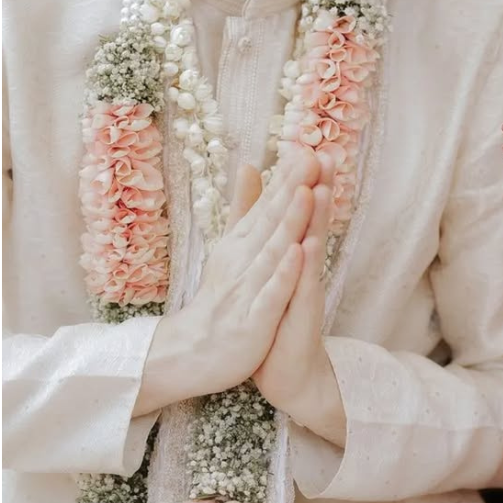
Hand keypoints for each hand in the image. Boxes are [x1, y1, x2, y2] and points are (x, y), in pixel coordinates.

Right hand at [137, 150, 319, 410]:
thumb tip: (250, 165)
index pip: (267, 206)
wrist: (191, 355)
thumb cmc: (219, 300)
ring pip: (272, 251)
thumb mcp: (231, 249)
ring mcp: (246, 290)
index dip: (287, 177)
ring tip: (307, 192)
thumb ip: (244, 209)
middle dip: (292, 188)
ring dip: (290, 222)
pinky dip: (283, 274)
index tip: (308, 146)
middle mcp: (243, 261)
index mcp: (241, 245)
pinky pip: (270, 294)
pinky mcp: (252, 320)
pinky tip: (297, 253)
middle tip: (311, 155)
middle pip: (271, 221)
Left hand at [253, 153, 346, 443]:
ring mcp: (307, 290)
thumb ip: (268, 242)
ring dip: (318, 220)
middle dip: (319, 188)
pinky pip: (304, 287)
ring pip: (313, 248)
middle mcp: (305, 269)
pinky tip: (305, 246)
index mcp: (294, 258)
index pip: (300, 214)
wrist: (288, 371)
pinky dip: (305, 267)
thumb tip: (267, 212)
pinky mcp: (302, 315)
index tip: (305, 145)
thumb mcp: (271, 276)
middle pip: (313, 222)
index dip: (302, 181)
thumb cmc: (278, 321)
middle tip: (325, 153)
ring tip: (320, 188)